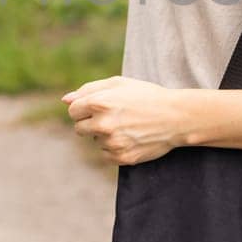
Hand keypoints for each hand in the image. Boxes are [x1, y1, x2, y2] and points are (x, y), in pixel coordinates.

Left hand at [61, 76, 185, 167]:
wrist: (176, 117)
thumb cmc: (146, 96)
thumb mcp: (119, 84)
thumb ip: (89, 89)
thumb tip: (65, 100)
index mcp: (99, 102)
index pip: (73, 111)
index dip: (84, 109)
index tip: (98, 108)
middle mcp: (103, 124)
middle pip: (79, 129)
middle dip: (90, 124)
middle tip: (112, 118)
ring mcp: (112, 142)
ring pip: (95, 142)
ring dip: (105, 135)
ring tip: (127, 126)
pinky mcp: (122, 157)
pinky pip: (106, 154)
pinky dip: (114, 148)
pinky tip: (131, 138)